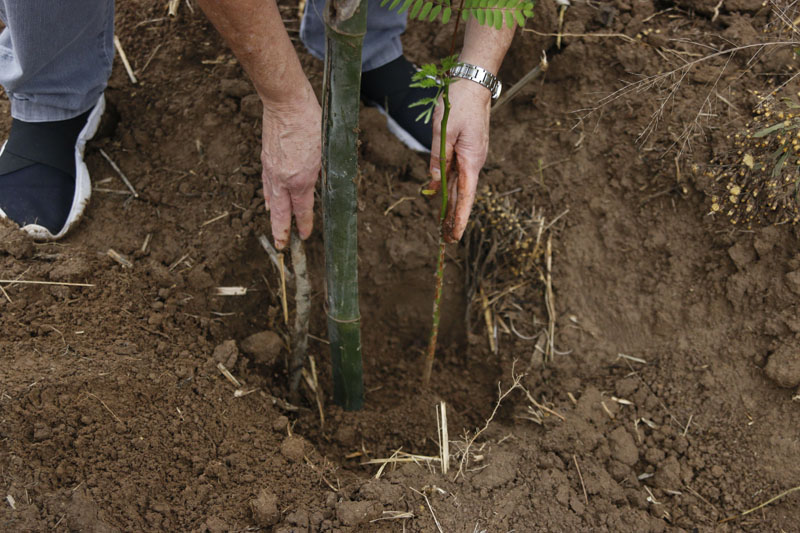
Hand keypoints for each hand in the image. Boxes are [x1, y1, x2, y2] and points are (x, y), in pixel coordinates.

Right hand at [260, 87, 320, 248]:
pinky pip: (266, 185)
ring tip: (275, 228)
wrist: (286, 102)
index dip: (304, 225)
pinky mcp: (266, 159)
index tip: (304, 236)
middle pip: (280, 213)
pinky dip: (268, 196)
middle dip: (281, 231)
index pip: (302, 210)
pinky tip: (268, 200)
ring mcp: (272, 169)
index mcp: (301, 179)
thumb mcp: (326, 150)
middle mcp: (283, 178)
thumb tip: (322, 183)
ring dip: (273, 216)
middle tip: (281, 247)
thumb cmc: (312, 122)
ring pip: (271, 200)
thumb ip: (322, 171)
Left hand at [427, 79, 490, 242]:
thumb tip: (434, 183)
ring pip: (459, 186)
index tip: (455, 236)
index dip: (459, 218)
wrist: (474, 81)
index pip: (465, 197)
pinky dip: (450, 188)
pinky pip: (457, 173)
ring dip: (452, 206)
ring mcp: (471, 156)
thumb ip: (437, 158)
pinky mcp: (467, 149)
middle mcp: (474, 161)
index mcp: (472, 160)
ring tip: (444, 227)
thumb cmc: (458, 103)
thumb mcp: (442, 131)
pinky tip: (441, 198)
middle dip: (455, 218)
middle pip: (463, 196)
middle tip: (447, 240)